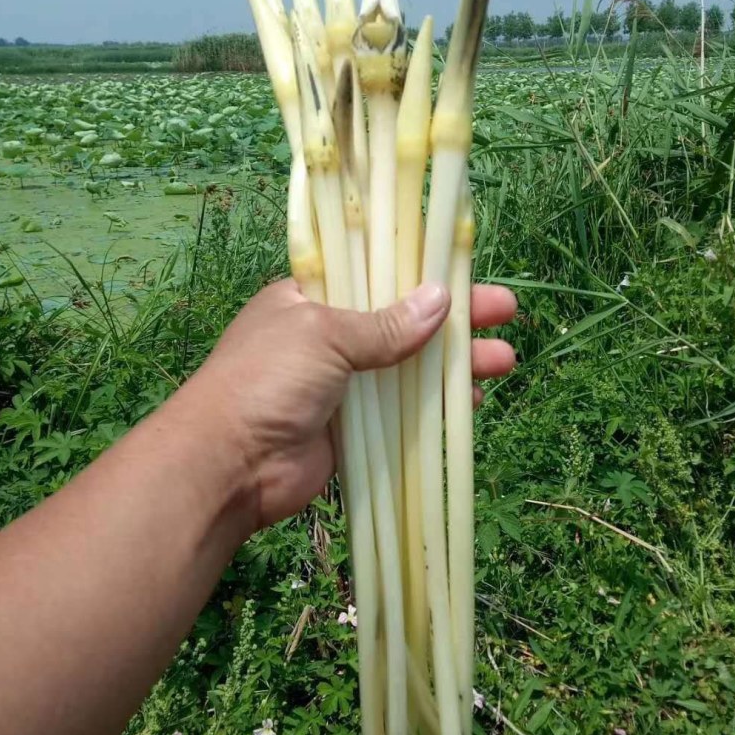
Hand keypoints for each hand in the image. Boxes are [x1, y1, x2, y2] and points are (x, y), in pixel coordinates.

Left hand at [186, 278, 517, 528]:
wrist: (227, 464)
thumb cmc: (266, 380)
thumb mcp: (325, 335)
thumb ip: (385, 325)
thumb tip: (441, 302)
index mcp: (311, 298)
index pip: (376, 273)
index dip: (424, 272)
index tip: (469, 270)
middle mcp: (328, 337)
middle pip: (403, 320)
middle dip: (455, 320)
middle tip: (506, 315)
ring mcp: (341, 385)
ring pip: (409, 368)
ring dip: (455, 365)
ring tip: (504, 361)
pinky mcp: (352, 429)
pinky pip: (403, 413)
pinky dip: (436, 407)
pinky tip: (472, 402)